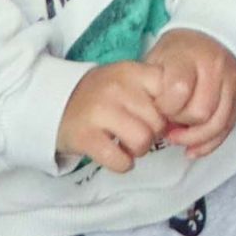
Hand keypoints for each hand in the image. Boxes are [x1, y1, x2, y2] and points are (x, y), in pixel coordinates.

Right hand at [57, 60, 170, 175]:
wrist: (53, 103)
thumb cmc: (100, 94)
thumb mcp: (127, 80)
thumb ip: (153, 89)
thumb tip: (181, 116)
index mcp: (131, 72)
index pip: (171, 91)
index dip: (172, 110)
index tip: (161, 115)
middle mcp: (117, 89)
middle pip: (158, 122)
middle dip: (154, 133)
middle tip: (139, 131)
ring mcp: (99, 112)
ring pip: (143, 141)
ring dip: (139, 150)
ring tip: (127, 144)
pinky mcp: (85, 137)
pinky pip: (120, 160)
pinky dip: (123, 164)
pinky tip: (116, 156)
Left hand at [142, 28, 235, 159]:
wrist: (213, 34)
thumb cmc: (180, 51)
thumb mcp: (158, 57)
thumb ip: (152, 85)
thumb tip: (144, 117)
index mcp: (189, 56)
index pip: (180, 90)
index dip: (165, 107)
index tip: (156, 108)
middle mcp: (215, 68)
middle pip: (200, 111)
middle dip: (180, 124)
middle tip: (167, 121)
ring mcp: (231, 82)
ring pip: (217, 123)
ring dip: (194, 138)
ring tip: (177, 137)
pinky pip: (228, 127)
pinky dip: (210, 143)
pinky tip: (193, 149)